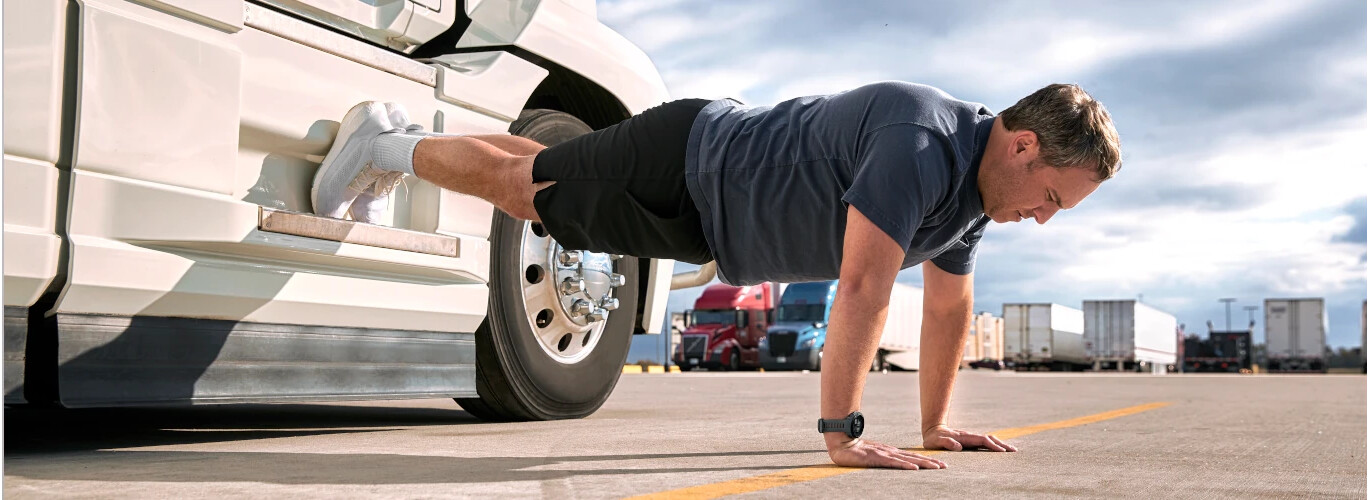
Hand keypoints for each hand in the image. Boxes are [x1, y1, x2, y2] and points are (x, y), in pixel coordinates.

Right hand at [826, 436, 947, 469]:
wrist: (842, 443)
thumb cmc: (856, 450)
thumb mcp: (874, 455)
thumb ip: (884, 459)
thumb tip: (896, 463)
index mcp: (890, 452)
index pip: (912, 457)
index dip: (927, 460)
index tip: (940, 464)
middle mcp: (890, 452)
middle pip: (914, 458)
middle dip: (931, 462)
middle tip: (945, 466)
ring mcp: (884, 454)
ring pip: (907, 460)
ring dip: (923, 464)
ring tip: (936, 467)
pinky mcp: (876, 458)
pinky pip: (893, 463)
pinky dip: (905, 466)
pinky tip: (914, 469)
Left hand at [921, 424, 1016, 451]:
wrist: (932, 430)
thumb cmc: (933, 439)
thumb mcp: (935, 442)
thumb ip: (946, 443)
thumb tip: (958, 446)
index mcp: (964, 437)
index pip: (982, 440)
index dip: (992, 446)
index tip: (1002, 452)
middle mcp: (970, 436)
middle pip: (990, 438)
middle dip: (1002, 444)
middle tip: (1014, 451)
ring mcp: (971, 437)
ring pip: (989, 439)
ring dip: (1000, 444)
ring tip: (1012, 450)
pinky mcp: (971, 440)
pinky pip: (985, 442)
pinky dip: (995, 444)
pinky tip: (1000, 449)